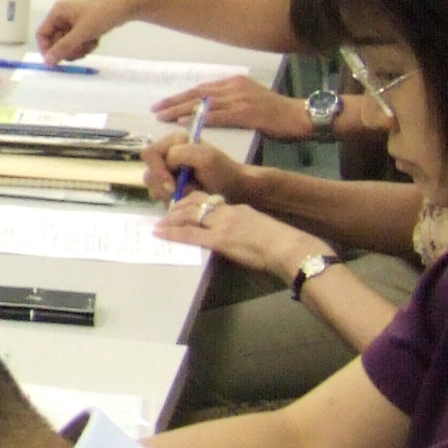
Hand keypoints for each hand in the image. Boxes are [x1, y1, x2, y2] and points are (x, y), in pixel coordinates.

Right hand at [34, 0, 143, 63]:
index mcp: (57, 11)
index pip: (42, 34)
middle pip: (56, 40)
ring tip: (91, 44)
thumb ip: (63, 47)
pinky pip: (79, 40)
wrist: (128, 4)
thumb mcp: (82, 32)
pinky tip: (96, 40)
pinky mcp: (85, 24)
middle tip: (81, 52)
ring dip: (78, 48)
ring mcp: (75, 19)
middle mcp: (63, 15)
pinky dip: (86, 44)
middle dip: (68, 49)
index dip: (47, 49)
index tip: (55, 63)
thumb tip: (47, 62)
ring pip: (68, 42)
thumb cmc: (103, 14)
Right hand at [139, 137, 247, 204]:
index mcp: (173, 142)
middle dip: (162, 185)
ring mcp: (167, 173)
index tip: (171, 184)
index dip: (157, 170)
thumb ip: (180, 154)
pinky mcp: (169, 188)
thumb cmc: (223, 171)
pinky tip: (184, 199)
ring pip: (152, 187)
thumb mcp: (205, 157)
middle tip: (178, 193)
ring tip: (186, 194)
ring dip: (167, 194)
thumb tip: (166, 164)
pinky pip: (159, 196)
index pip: (149, 154)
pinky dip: (170, 200)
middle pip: (148, 172)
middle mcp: (167, 155)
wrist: (235, 190)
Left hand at [152, 74, 309, 140]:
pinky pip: (216, 116)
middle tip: (155, 109)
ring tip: (162, 116)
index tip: (163, 103)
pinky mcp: (246, 113)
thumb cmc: (278, 113)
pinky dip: (197, 119)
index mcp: (234, 83)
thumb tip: (210, 110)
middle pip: (197, 94)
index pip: (201, 88)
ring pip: (202, 104)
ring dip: (180, 111)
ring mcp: (239, 99)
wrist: (301, 116)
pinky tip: (182, 123)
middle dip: (174, 102)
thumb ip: (231, 102)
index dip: (180, 96)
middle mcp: (234, 87)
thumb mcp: (251, 99)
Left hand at [158, 193, 332, 282]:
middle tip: (165, 214)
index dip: (191, 200)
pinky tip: (160, 233)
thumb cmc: (280, 242)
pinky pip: (189, 234)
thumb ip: (243, 223)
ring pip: (188, 215)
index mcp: (237, 208)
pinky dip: (172, 233)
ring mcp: (222, 225)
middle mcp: (227, 212)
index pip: (209, 199)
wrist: (288, 248)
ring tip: (159, 224)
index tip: (181, 205)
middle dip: (177, 208)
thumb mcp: (258, 225)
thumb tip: (232, 229)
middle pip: (195, 203)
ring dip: (171, 219)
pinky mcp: (219, 240)